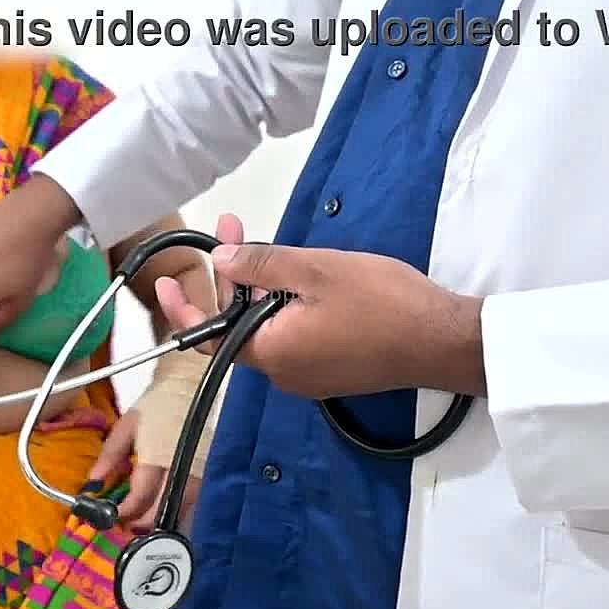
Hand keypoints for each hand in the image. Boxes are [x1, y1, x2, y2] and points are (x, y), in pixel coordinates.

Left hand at [87, 410, 200, 532]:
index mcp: (157, 459)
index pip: (141, 498)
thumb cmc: (156, 404)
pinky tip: (163, 509)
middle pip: (162, 511)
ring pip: (181, 511)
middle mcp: (180, 471)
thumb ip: (109, 456)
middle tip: (126, 523)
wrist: (187, 388)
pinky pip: (191, 502)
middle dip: (142, 523)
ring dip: (160, 519)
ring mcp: (197, 474)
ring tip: (143, 520)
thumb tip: (92, 483)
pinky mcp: (206, 473)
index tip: (112, 517)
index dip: (125, 512)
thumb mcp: (126, 427)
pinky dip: (176, 510)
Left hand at [155, 214, 487, 398]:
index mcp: (271, 354)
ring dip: (261, 289)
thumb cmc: (383, 304)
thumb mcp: (315, 270)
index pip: (209, 337)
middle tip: (235, 231)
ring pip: (267, 330)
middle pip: (239, 327)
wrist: (443, 340)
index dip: (183, 308)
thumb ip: (261, 265)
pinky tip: (301, 277)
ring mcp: (309, 376)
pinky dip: (285, 307)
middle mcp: (283, 374)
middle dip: (232, 277)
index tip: (166, 280)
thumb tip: (220, 261)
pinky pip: (294, 338)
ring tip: (270, 247)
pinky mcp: (333, 371)